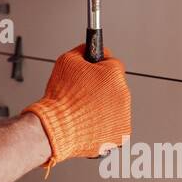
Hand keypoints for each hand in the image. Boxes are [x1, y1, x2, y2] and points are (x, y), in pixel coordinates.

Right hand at [22, 43, 131, 177]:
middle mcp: (123, 93)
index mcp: (113, 73)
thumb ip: (81, 51)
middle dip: (101, 87)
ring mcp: (124, 115)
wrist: (57, 126)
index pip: (112, 62)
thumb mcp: (66, 60)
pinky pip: (114, 124)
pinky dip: (104, 124)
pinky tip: (89, 121)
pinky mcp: (121, 133)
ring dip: (103, 105)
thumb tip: (87, 49)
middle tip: (82, 93)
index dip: (98, 66)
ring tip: (83, 109)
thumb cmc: (61, 96)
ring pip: (115, 105)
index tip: (91, 71)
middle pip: (114, 85)